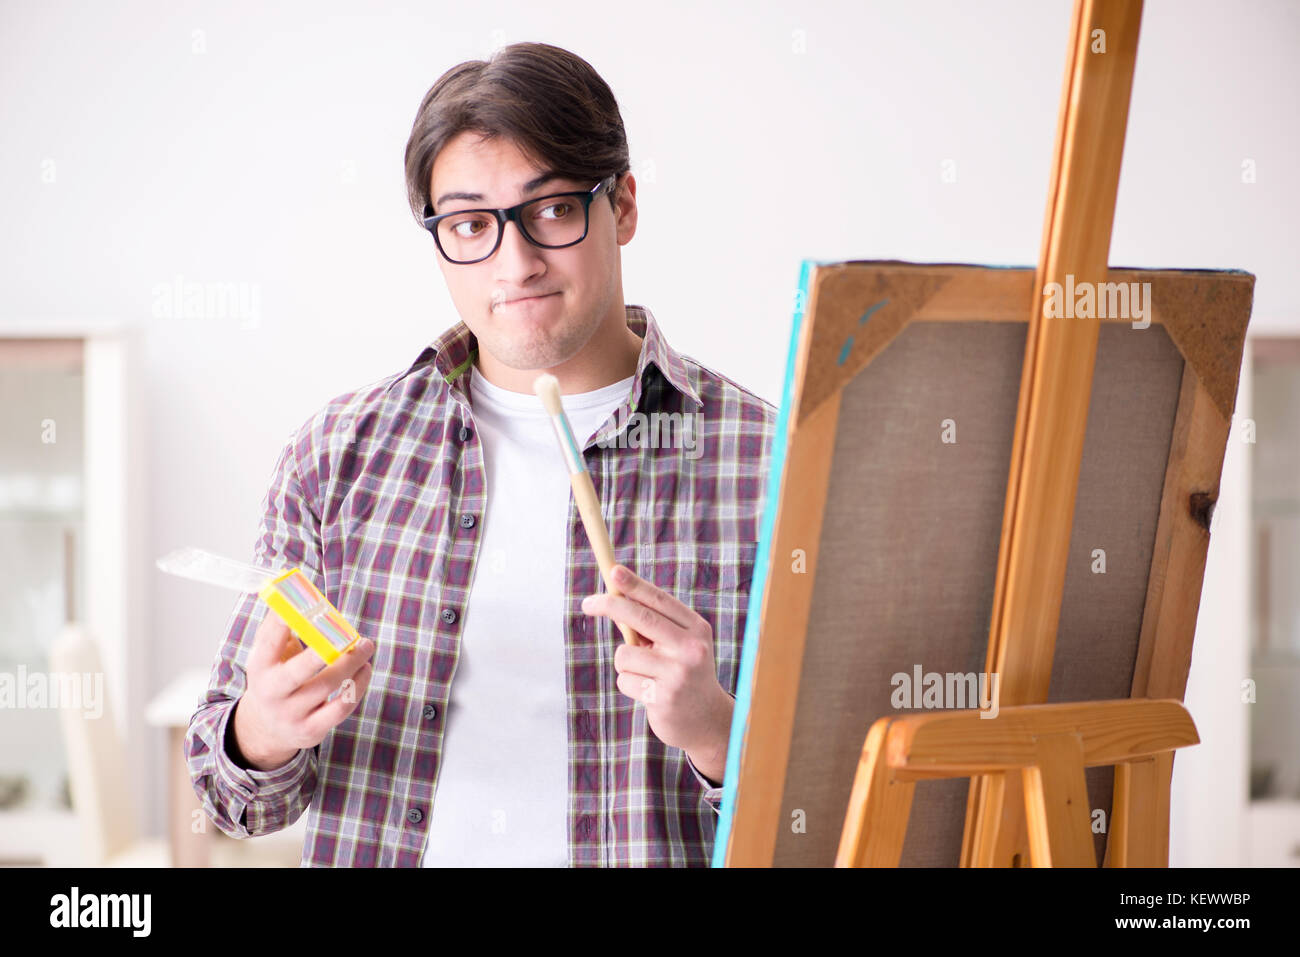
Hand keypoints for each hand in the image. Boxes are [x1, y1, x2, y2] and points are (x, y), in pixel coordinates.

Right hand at [230, 607, 374, 770]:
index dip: (286, 621)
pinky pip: (341, 708)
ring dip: (352, 664)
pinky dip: (358, 687)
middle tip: (353, 635)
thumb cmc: (276, 677)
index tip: (307, 602)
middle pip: (300, 671)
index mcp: (260, 666)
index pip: (270, 641)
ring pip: (327, 687)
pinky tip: (365, 670)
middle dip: (328, 651)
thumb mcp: (270, 653)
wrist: (266, 728)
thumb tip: (295, 590)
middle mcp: (272, 692)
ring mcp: (291, 714)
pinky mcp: (310, 730)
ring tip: (366, 647)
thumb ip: (281, 625)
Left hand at [581, 564, 732, 781]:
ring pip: (624, 654)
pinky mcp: (663, 698)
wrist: (707, 720)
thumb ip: (653, 625)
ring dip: (625, 664)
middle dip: (609, 605)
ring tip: (646, 675)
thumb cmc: (684, 674)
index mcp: (696, 629)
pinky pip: (624, 680)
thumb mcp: (679, 645)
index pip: (659, 600)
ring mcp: (677, 674)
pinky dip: (629, 684)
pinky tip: (648, 693)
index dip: (634, 584)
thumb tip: (616, 599)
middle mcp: (691, 648)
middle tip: (587, 603)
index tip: (612, 572)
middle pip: (640, 617)